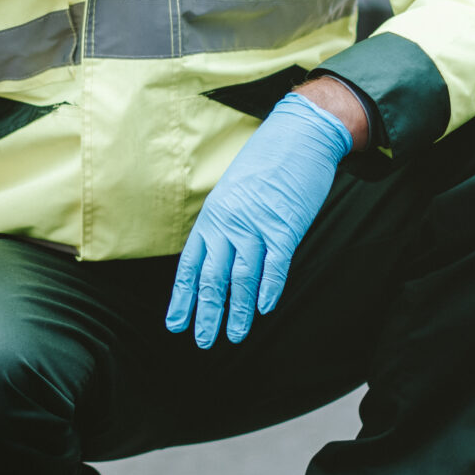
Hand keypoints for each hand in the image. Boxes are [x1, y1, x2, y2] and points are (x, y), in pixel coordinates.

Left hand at [165, 89, 354, 347]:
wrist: (298, 134)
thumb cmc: (266, 164)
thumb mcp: (233, 192)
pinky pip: (275, 264)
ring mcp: (256, 224)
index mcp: (212, 217)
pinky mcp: (285, 224)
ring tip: (236, 336)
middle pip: (213, 278)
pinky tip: (265, 309)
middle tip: (204, 340)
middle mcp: (229, 223)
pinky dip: (269, 288)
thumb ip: (225, 225)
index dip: (183, 298)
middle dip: (207, 313)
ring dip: (238, 311)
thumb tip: (221, 257)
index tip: (176, 324)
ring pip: (242, 277)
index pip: (190, 266)